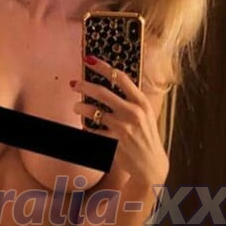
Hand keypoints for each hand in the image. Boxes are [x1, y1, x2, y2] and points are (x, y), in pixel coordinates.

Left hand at [72, 56, 168, 184]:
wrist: (151, 165)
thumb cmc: (146, 137)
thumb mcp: (146, 115)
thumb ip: (132, 100)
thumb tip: (112, 82)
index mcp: (141, 102)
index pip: (121, 78)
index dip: (103, 66)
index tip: (89, 60)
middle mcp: (132, 113)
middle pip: (101, 92)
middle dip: (83, 85)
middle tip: (73, 84)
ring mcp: (122, 128)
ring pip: (92, 111)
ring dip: (80, 107)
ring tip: (76, 107)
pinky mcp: (112, 143)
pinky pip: (91, 131)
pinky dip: (85, 127)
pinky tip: (85, 127)